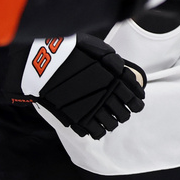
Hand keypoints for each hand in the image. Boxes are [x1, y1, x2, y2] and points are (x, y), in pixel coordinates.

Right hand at [9, 34, 145, 138]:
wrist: (43, 61)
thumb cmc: (68, 49)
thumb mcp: (95, 47)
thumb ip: (111, 60)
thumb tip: (123, 70)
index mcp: (115, 78)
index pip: (135, 98)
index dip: (136, 101)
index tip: (134, 102)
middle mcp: (108, 95)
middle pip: (125, 113)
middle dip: (124, 112)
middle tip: (118, 110)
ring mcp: (94, 108)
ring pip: (113, 124)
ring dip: (112, 122)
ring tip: (106, 118)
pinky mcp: (80, 118)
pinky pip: (97, 131)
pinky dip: (98, 130)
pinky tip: (95, 126)